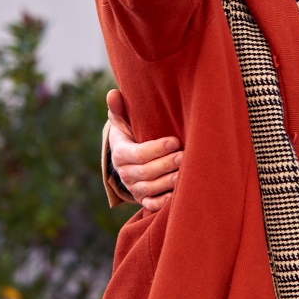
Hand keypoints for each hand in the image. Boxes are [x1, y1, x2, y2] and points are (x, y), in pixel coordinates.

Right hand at [107, 88, 182, 211]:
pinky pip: (152, 204)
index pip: (138, 154)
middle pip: (146, 172)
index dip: (156, 149)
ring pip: (150, 189)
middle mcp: (125, 173)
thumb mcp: (122, 121)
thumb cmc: (129, 133)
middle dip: (166, 164)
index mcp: (121, 153)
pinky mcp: (143, 199)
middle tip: (185, 156)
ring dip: (168, 183)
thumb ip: (119, 108)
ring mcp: (134, 188)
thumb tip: (113, 93)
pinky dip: (163, 203)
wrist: (128, 158)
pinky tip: (178, 195)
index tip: (174, 141)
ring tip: (186, 174)